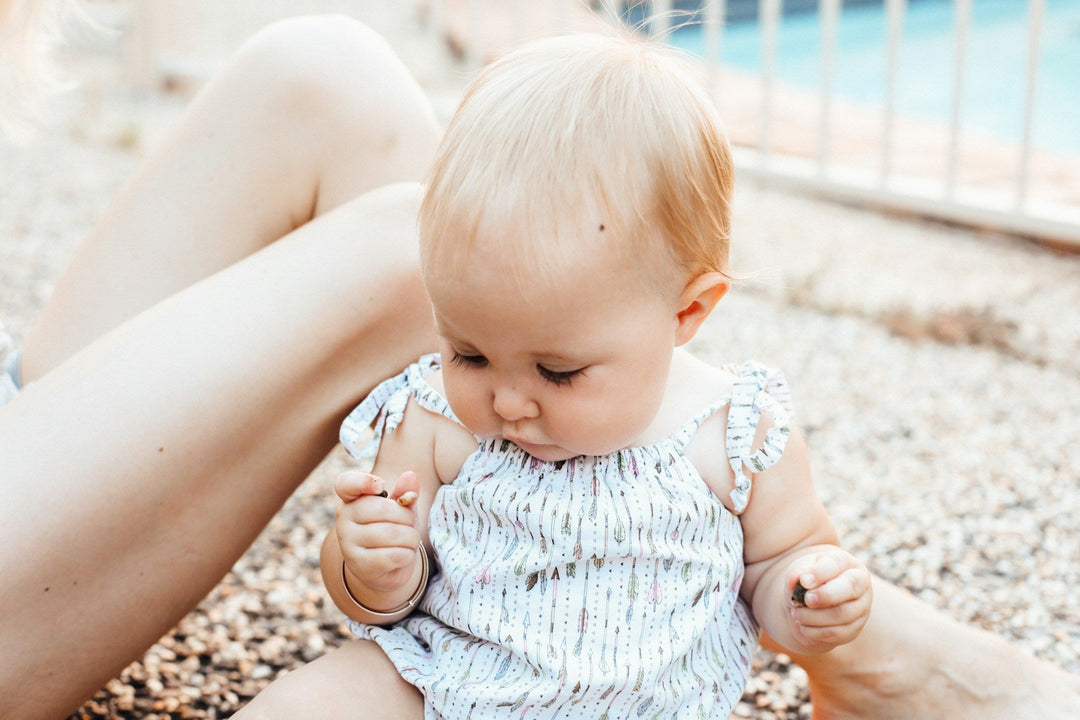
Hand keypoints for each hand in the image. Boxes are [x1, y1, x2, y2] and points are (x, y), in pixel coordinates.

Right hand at [334, 470, 421, 595]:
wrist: (384, 567)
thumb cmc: (392, 529)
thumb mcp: (400, 509)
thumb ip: (405, 492)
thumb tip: (410, 476)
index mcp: (351, 499)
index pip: (346, 483)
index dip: (362, 481)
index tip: (380, 485)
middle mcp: (344, 519)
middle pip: (382, 509)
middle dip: (407, 518)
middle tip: (410, 525)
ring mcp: (348, 543)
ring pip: (392, 534)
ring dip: (411, 538)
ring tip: (409, 541)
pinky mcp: (359, 565)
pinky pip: (393, 555)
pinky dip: (408, 555)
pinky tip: (404, 555)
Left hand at [786, 549, 871, 651]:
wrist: (810, 603)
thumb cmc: (807, 581)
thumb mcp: (799, 572)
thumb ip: (797, 573)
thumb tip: (796, 577)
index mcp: (846, 563)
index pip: (837, 564)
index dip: (820, 573)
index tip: (803, 580)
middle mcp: (860, 584)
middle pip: (849, 588)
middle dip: (824, 595)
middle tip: (805, 600)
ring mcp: (861, 608)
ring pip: (842, 614)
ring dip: (814, 617)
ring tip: (796, 614)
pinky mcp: (855, 629)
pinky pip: (838, 633)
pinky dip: (816, 632)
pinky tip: (803, 627)